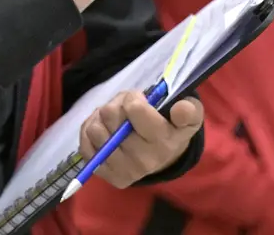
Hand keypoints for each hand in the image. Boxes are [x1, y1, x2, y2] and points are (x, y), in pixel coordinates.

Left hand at [79, 92, 203, 187]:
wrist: (161, 154)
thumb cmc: (170, 126)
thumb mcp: (188, 114)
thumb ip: (189, 109)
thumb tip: (181, 109)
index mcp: (164, 142)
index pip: (135, 109)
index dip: (133, 99)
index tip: (139, 101)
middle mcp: (144, 161)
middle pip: (110, 116)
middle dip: (116, 106)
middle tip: (125, 110)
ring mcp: (123, 170)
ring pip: (95, 129)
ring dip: (100, 118)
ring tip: (114, 120)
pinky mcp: (105, 174)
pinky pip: (84, 145)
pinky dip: (89, 131)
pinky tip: (104, 131)